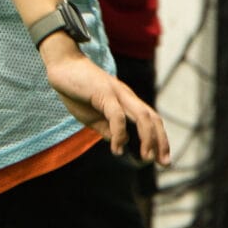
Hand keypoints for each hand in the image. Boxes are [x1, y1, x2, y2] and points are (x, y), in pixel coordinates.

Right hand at [40, 37, 169, 163]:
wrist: (63, 64)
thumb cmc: (77, 90)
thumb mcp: (92, 116)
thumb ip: (107, 129)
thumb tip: (120, 143)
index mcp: (126, 102)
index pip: (150, 120)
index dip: (160, 139)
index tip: (162, 159)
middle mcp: (127, 97)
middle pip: (153, 118)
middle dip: (161, 141)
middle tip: (164, 163)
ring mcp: (117, 93)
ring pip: (142, 116)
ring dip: (148, 138)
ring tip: (146, 158)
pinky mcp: (104, 92)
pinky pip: (117, 115)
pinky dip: (120, 133)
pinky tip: (116, 148)